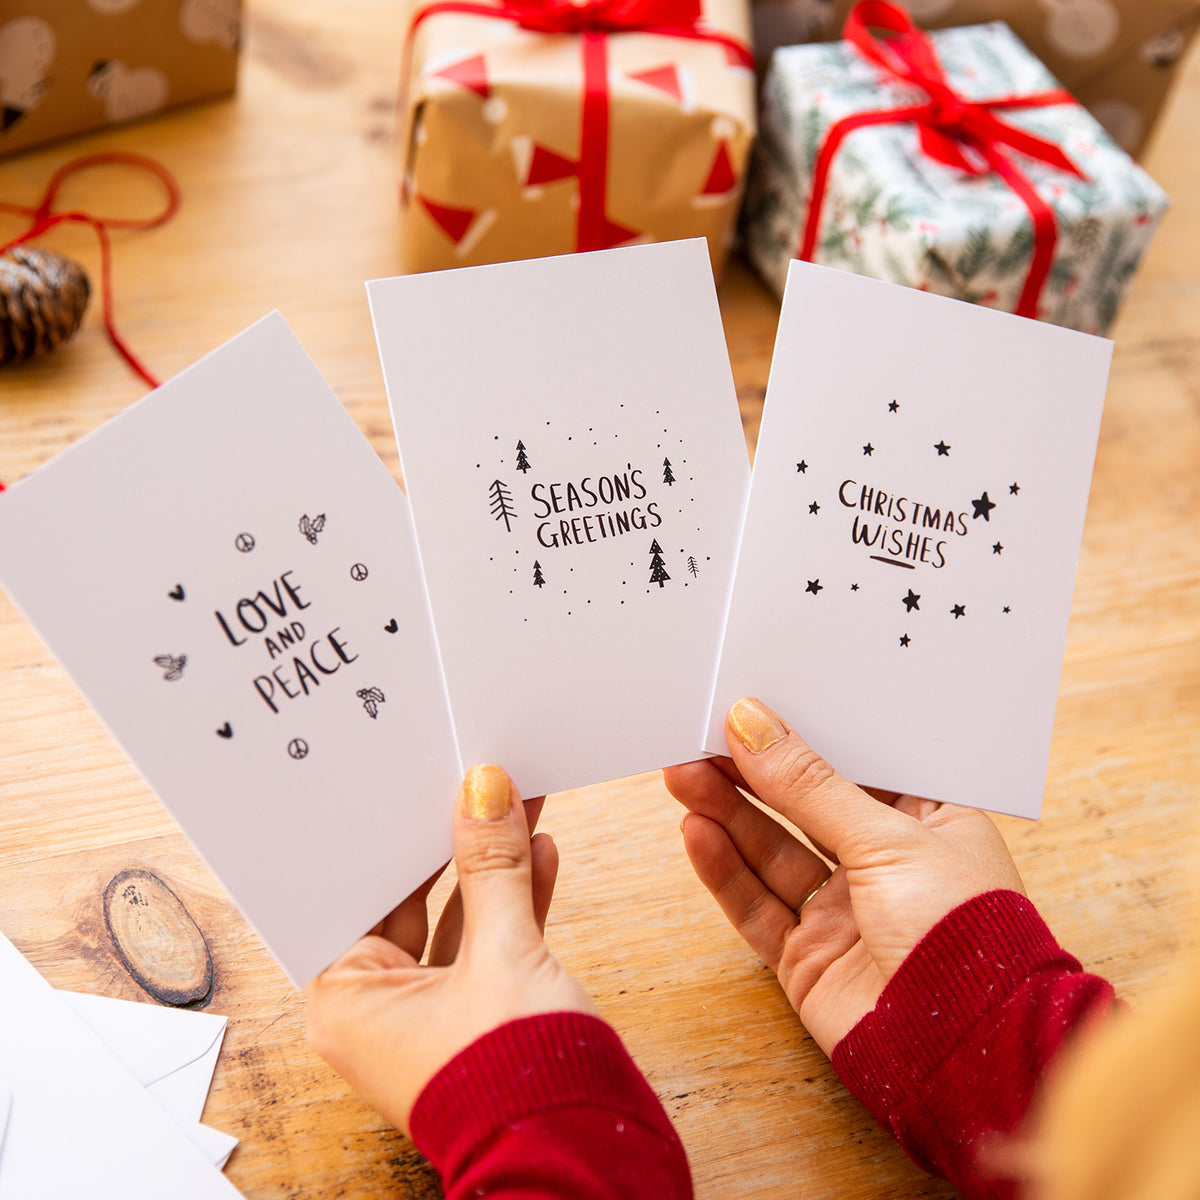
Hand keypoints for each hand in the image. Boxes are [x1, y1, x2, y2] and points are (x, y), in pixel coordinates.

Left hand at [306, 764, 595, 1134]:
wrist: (579, 1157)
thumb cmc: (513, 1090)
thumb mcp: (503, 954)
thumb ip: (493, 868)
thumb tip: (483, 796)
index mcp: (345, 1004)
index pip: (357, 895)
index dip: (391, 837)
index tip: (417, 790)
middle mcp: (379, 1011)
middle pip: (410, 901)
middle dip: (450, 846)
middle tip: (471, 789)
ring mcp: (430, 1013)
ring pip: (458, 919)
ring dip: (492, 868)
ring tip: (515, 807)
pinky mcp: (476, 1015)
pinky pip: (488, 943)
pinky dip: (514, 902)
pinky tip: (540, 853)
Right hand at [663, 697, 1023, 1056]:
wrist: (966, 1057)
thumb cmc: (963, 936)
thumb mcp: (887, 838)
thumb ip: (809, 783)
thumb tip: (753, 724)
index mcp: (930, 823)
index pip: (857, 765)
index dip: (807, 736)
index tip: (755, 706)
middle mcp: (886, 865)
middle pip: (804, 807)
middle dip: (752, 772)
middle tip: (699, 736)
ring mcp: (845, 913)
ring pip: (772, 852)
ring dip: (727, 813)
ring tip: (682, 773)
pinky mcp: (809, 958)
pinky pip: (757, 905)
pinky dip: (724, 870)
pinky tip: (696, 831)